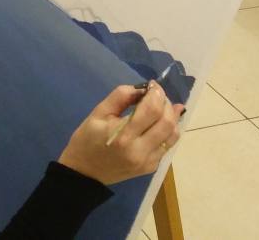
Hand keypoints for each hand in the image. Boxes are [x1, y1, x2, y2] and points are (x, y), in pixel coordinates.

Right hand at [56, 83, 183, 185]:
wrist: (84, 172)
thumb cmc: (87, 139)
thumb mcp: (98, 112)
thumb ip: (120, 96)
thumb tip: (142, 89)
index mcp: (123, 135)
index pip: (152, 110)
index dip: (156, 93)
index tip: (152, 85)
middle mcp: (140, 150)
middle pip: (167, 122)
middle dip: (166, 103)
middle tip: (157, 94)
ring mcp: (148, 161)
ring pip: (173, 135)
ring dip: (172, 117)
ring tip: (163, 106)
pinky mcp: (151, 167)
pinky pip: (168, 146)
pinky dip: (168, 131)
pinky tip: (160, 123)